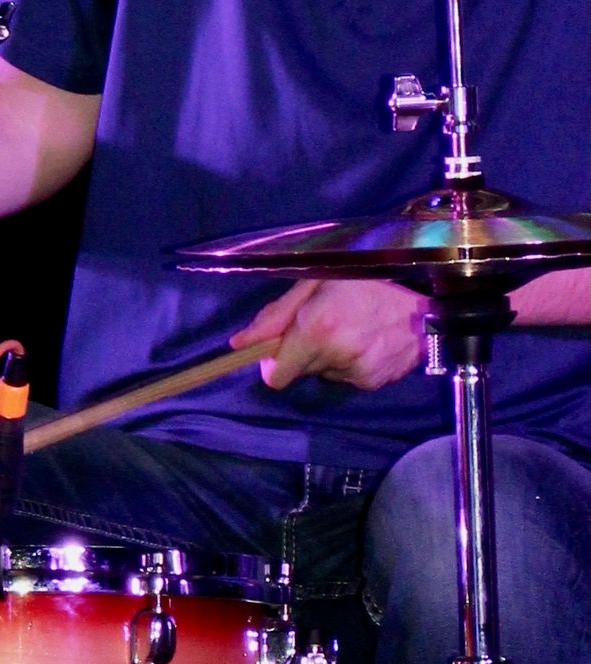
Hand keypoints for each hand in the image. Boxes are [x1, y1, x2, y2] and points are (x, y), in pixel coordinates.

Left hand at [229, 278, 425, 390]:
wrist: (425, 301)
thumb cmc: (365, 281)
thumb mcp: (314, 282)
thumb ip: (275, 315)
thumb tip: (238, 344)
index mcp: (317, 328)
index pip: (276, 377)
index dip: (273, 363)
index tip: (279, 347)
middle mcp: (337, 356)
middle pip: (298, 372)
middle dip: (301, 352)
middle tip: (324, 324)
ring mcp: (358, 373)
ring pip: (323, 374)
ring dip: (328, 356)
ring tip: (351, 328)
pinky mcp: (375, 383)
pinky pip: (347, 377)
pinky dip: (350, 362)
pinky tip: (366, 340)